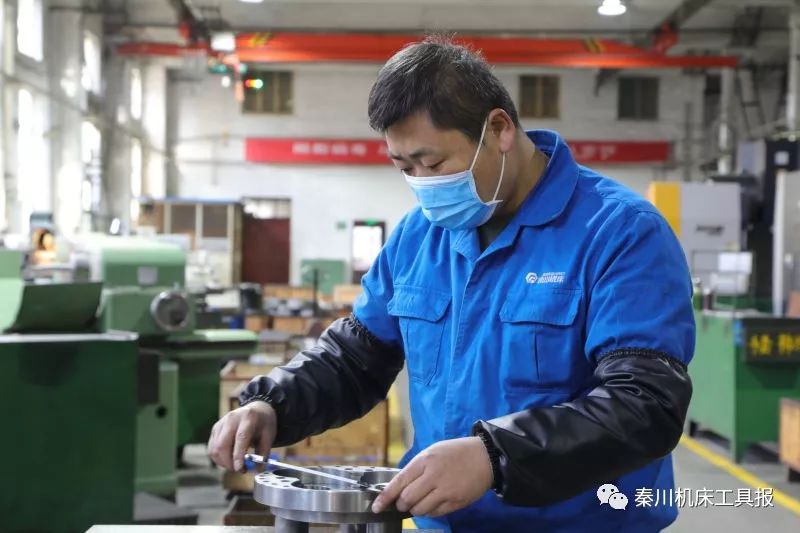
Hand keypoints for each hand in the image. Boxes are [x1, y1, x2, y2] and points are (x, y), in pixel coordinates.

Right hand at [208, 401, 276, 472]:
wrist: (256, 408)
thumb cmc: (263, 423)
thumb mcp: (269, 435)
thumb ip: (264, 453)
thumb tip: (258, 470)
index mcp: (248, 418)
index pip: (240, 438)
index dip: (238, 455)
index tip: (240, 469)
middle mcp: (231, 419)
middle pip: (222, 445)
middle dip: (229, 462)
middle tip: (240, 470)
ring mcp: (221, 423)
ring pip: (214, 448)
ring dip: (223, 462)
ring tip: (235, 465)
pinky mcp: (215, 428)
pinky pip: (211, 448)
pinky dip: (218, 458)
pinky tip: (228, 459)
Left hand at [372, 437, 492, 516]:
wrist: (485, 457)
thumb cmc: (456, 452)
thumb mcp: (432, 452)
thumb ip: (416, 468)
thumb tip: (399, 487)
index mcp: (425, 460)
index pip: (399, 482)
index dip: (385, 497)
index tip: (376, 506)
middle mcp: (433, 476)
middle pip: (407, 499)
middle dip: (401, 504)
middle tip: (403, 502)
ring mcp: (445, 490)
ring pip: (419, 510)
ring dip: (414, 509)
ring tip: (419, 502)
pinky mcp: (456, 502)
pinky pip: (435, 513)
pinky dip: (429, 511)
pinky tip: (433, 503)